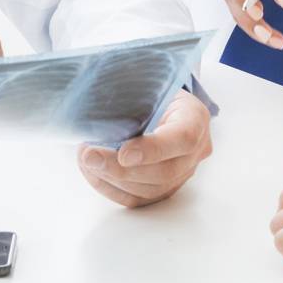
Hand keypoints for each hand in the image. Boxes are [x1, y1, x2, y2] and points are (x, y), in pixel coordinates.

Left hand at [78, 90, 212, 207]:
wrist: (158, 104)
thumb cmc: (151, 91)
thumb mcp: (146, 84)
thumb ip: (131, 95)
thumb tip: (96, 106)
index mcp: (195, 117)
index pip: (183, 138)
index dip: (153, 149)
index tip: (124, 154)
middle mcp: (196, 151)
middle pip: (164, 171)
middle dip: (121, 169)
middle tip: (90, 157)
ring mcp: (182, 174)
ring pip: (149, 189)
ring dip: (111, 178)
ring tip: (86, 159)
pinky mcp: (164, 189)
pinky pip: (137, 199)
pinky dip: (110, 187)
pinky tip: (93, 172)